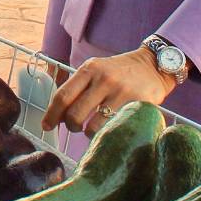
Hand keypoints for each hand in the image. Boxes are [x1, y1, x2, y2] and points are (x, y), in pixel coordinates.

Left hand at [42, 48, 174, 134]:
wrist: (153, 65)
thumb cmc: (119, 72)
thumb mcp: (96, 70)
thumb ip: (78, 89)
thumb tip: (58, 116)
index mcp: (89, 69)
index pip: (63, 95)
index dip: (51, 114)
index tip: (46, 126)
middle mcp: (103, 79)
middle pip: (75, 113)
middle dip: (70, 126)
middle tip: (73, 128)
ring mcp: (121, 92)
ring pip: (93, 125)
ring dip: (88, 133)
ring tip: (91, 130)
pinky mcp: (138, 104)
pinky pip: (115, 128)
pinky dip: (107, 134)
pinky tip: (107, 131)